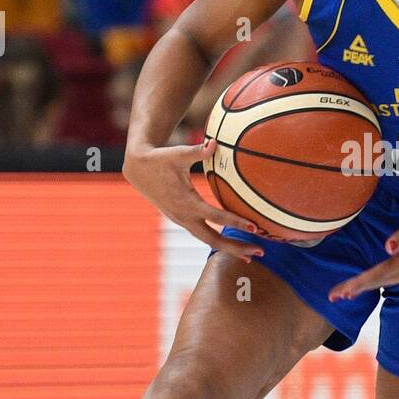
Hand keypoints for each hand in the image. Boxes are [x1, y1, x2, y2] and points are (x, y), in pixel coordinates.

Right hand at [123, 138, 265, 260]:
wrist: (138, 170)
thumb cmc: (160, 159)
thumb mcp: (178, 154)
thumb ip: (197, 151)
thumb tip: (214, 142)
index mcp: (186, 202)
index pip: (215, 216)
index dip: (235, 222)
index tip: (254, 226)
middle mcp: (184, 216)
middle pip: (213, 240)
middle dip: (236, 247)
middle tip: (259, 251)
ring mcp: (181, 221)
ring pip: (207, 240)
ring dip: (228, 248)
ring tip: (249, 255)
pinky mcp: (181, 220)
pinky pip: (201, 235)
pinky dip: (217, 241)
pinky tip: (231, 244)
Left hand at [328, 205, 398, 300]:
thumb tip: (387, 246)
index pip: (379, 275)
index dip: (358, 283)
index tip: (341, 292)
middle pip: (380, 282)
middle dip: (356, 288)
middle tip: (334, 296)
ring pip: (388, 281)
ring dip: (368, 285)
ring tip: (348, 291)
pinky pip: (397, 278)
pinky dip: (381, 280)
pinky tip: (375, 280)